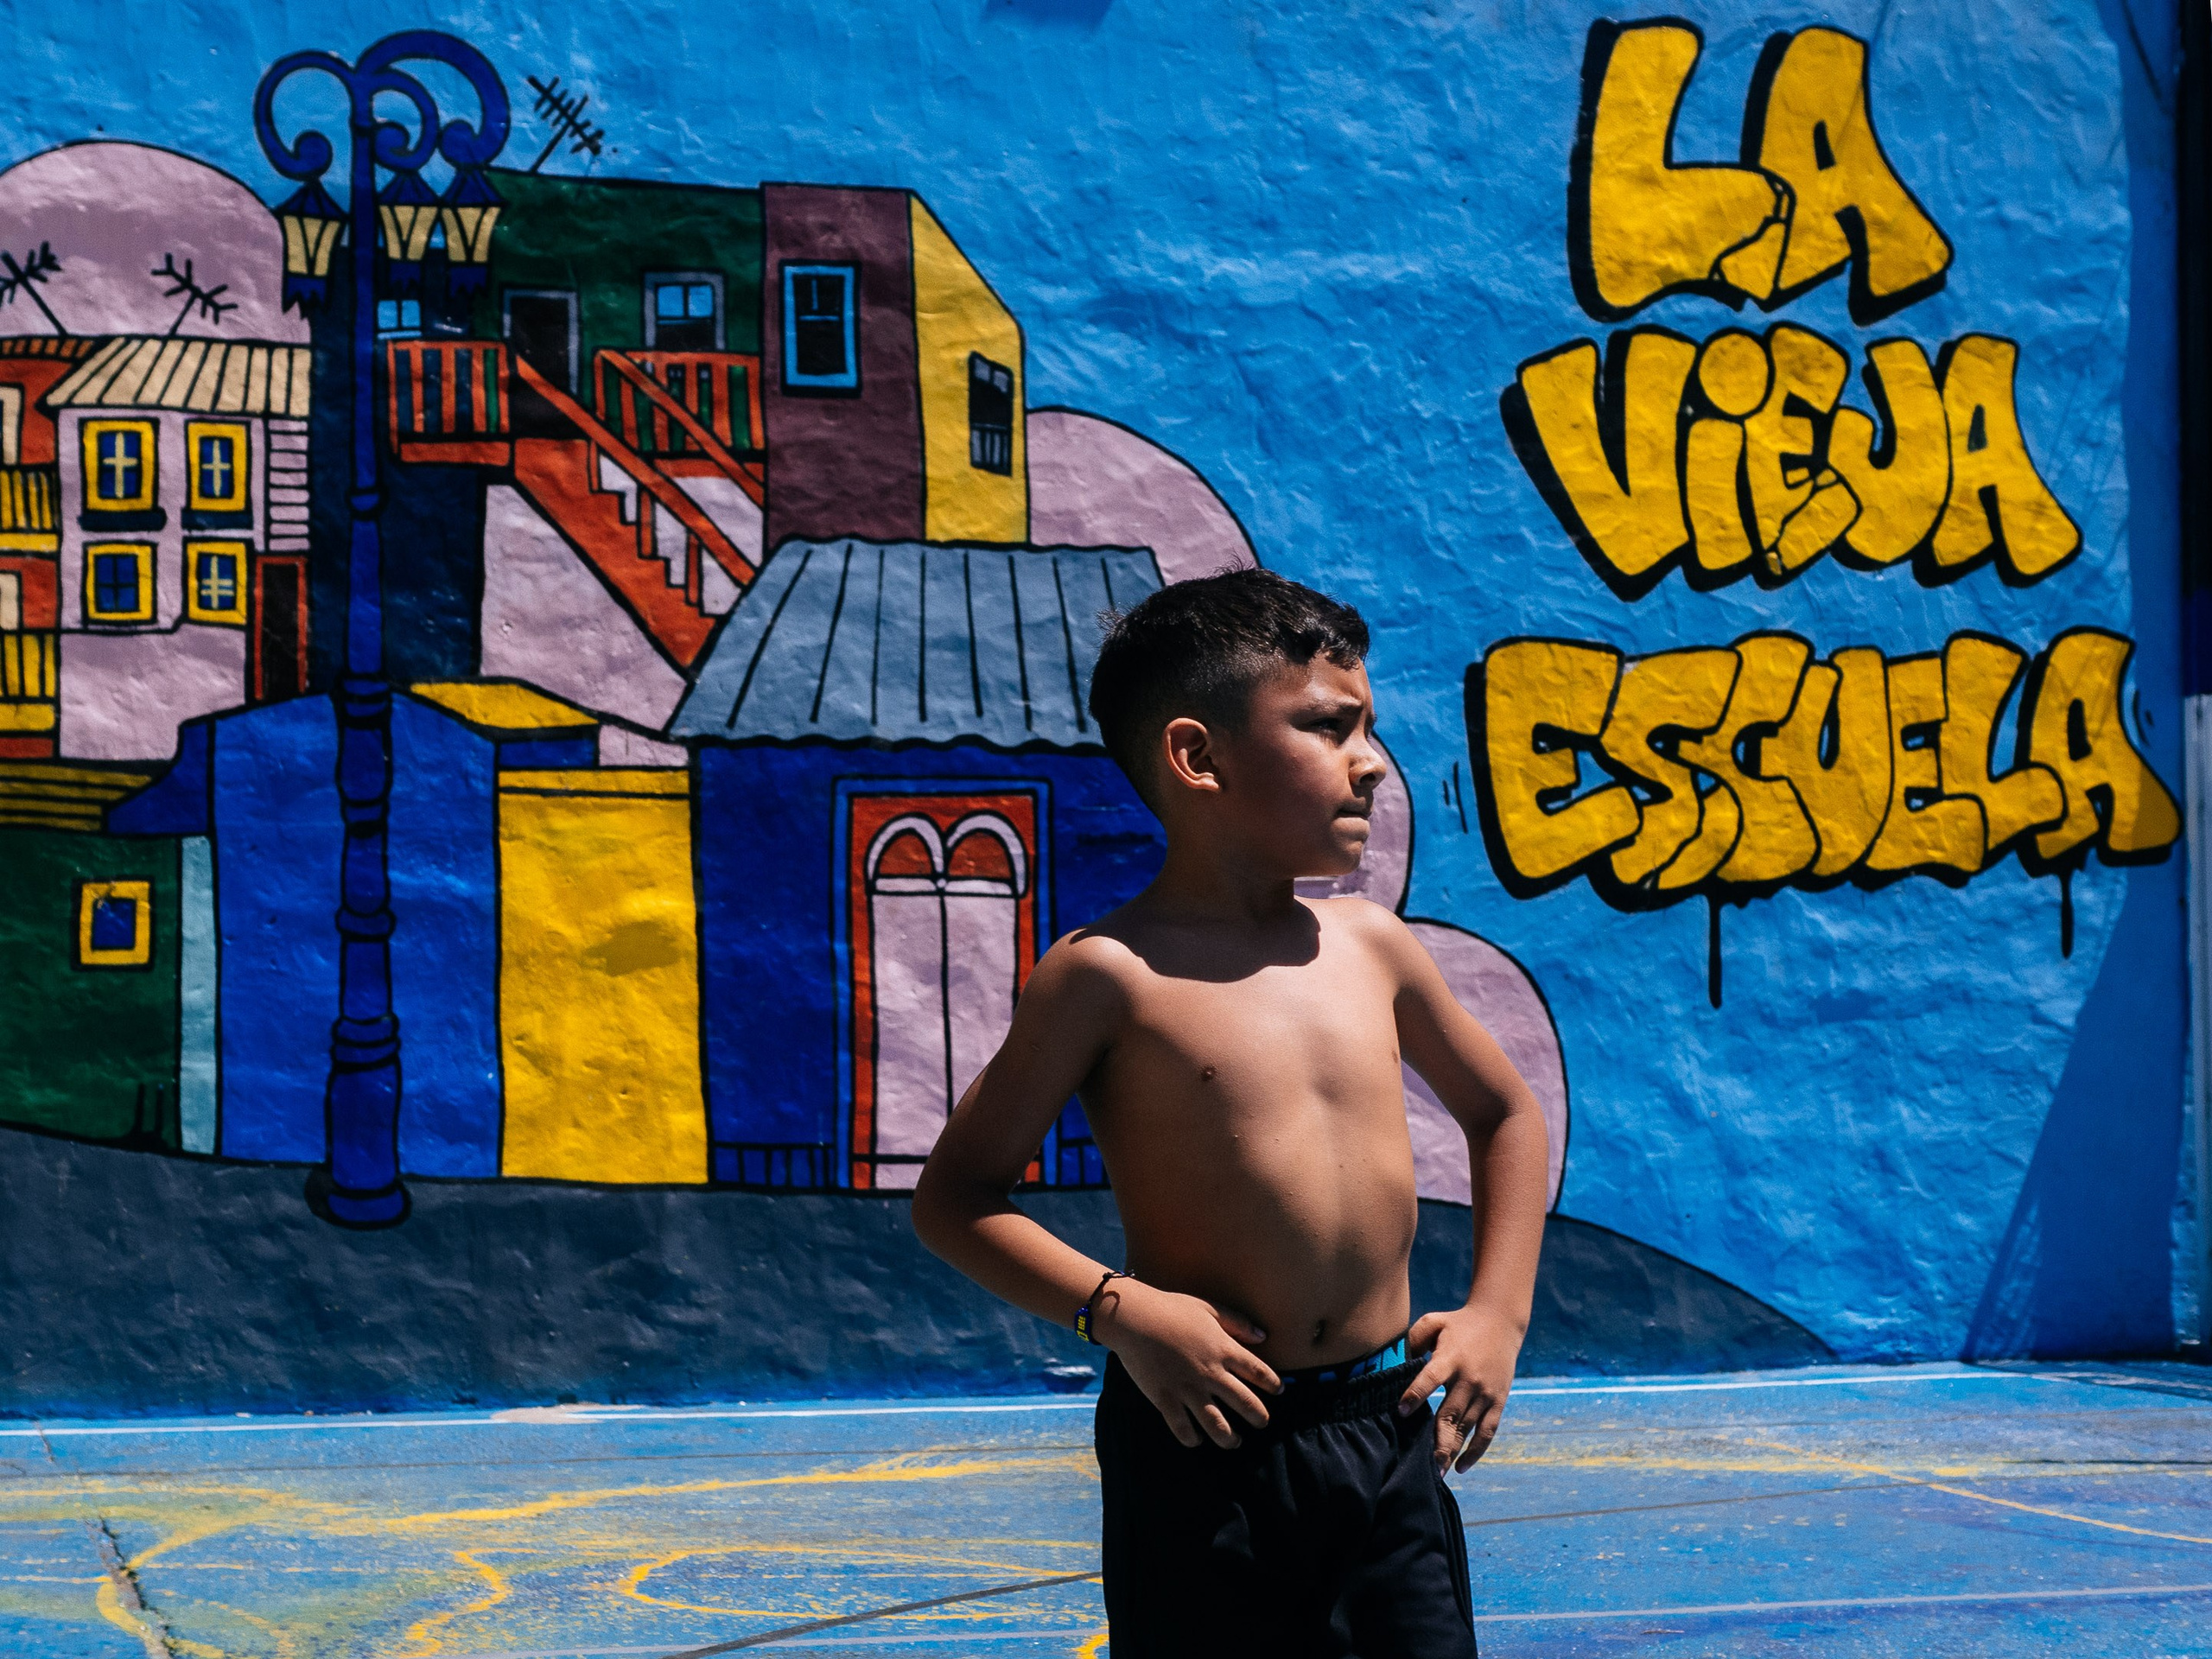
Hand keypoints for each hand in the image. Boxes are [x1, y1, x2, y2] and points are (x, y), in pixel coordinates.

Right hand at [1098, 1280, 1280, 1448]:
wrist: (1134, 1318)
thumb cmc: (1171, 1308)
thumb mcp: (1209, 1308)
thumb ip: (1238, 1323)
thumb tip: (1263, 1337)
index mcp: (1223, 1349)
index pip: (1258, 1372)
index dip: (1273, 1384)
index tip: (1279, 1390)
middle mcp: (1210, 1373)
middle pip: (1246, 1403)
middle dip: (1259, 1417)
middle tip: (1263, 1422)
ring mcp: (1188, 1389)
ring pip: (1218, 1425)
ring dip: (1230, 1438)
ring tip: (1234, 1442)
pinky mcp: (1165, 1399)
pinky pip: (1183, 1428)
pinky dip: (1192, 1438)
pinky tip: (1196, 1440)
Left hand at [1397, 1303, 1524, 1470]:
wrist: (1501, 1322)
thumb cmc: (1459, 1323)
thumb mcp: (1435, 1322)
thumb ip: (1413, 1339)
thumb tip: (1393, 1362)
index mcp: (1451, 1357)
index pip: (1431, 1378)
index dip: (1416, 1394)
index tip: (1401, 1411)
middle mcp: (1469, 1378)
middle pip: (1451, 1413)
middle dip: (1438, 1440)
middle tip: (1425, 1465)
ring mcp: (1485, 1393)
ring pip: (1467, 1428)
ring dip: (1453, 1451)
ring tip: (1439, 1472)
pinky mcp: (1498, 1401)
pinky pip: (1487, 1432)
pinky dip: (1476, 1451)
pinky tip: (1462, 1467)